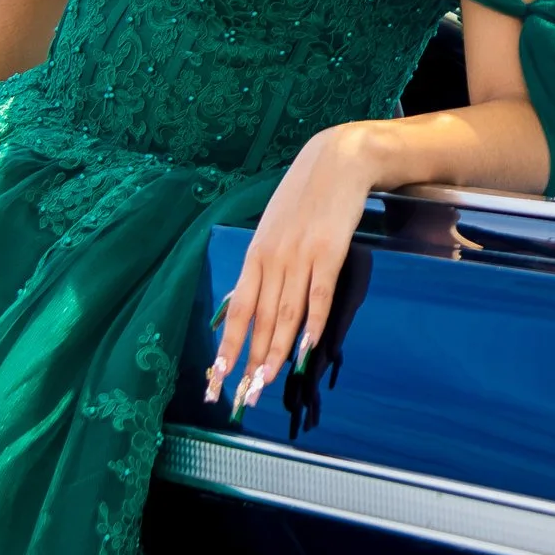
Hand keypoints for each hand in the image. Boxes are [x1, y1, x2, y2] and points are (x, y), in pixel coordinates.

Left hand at [205, 126, 374, 412]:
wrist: (337, 159)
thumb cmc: (305, 196)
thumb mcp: (275, 227)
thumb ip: (267, 263)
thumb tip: (257, 302)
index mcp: (257, 254)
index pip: (239, 309)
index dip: (229, 346)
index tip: (218, 376)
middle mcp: (273, 258)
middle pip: (261, 319)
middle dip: (251, 361)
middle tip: (245, 395)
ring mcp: (301, 255)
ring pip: (286, 313)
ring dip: (277, 351)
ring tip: (268, 382)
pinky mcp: (330, 250)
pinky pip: (320, 293)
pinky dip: (314, 321)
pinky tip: (308, 346)